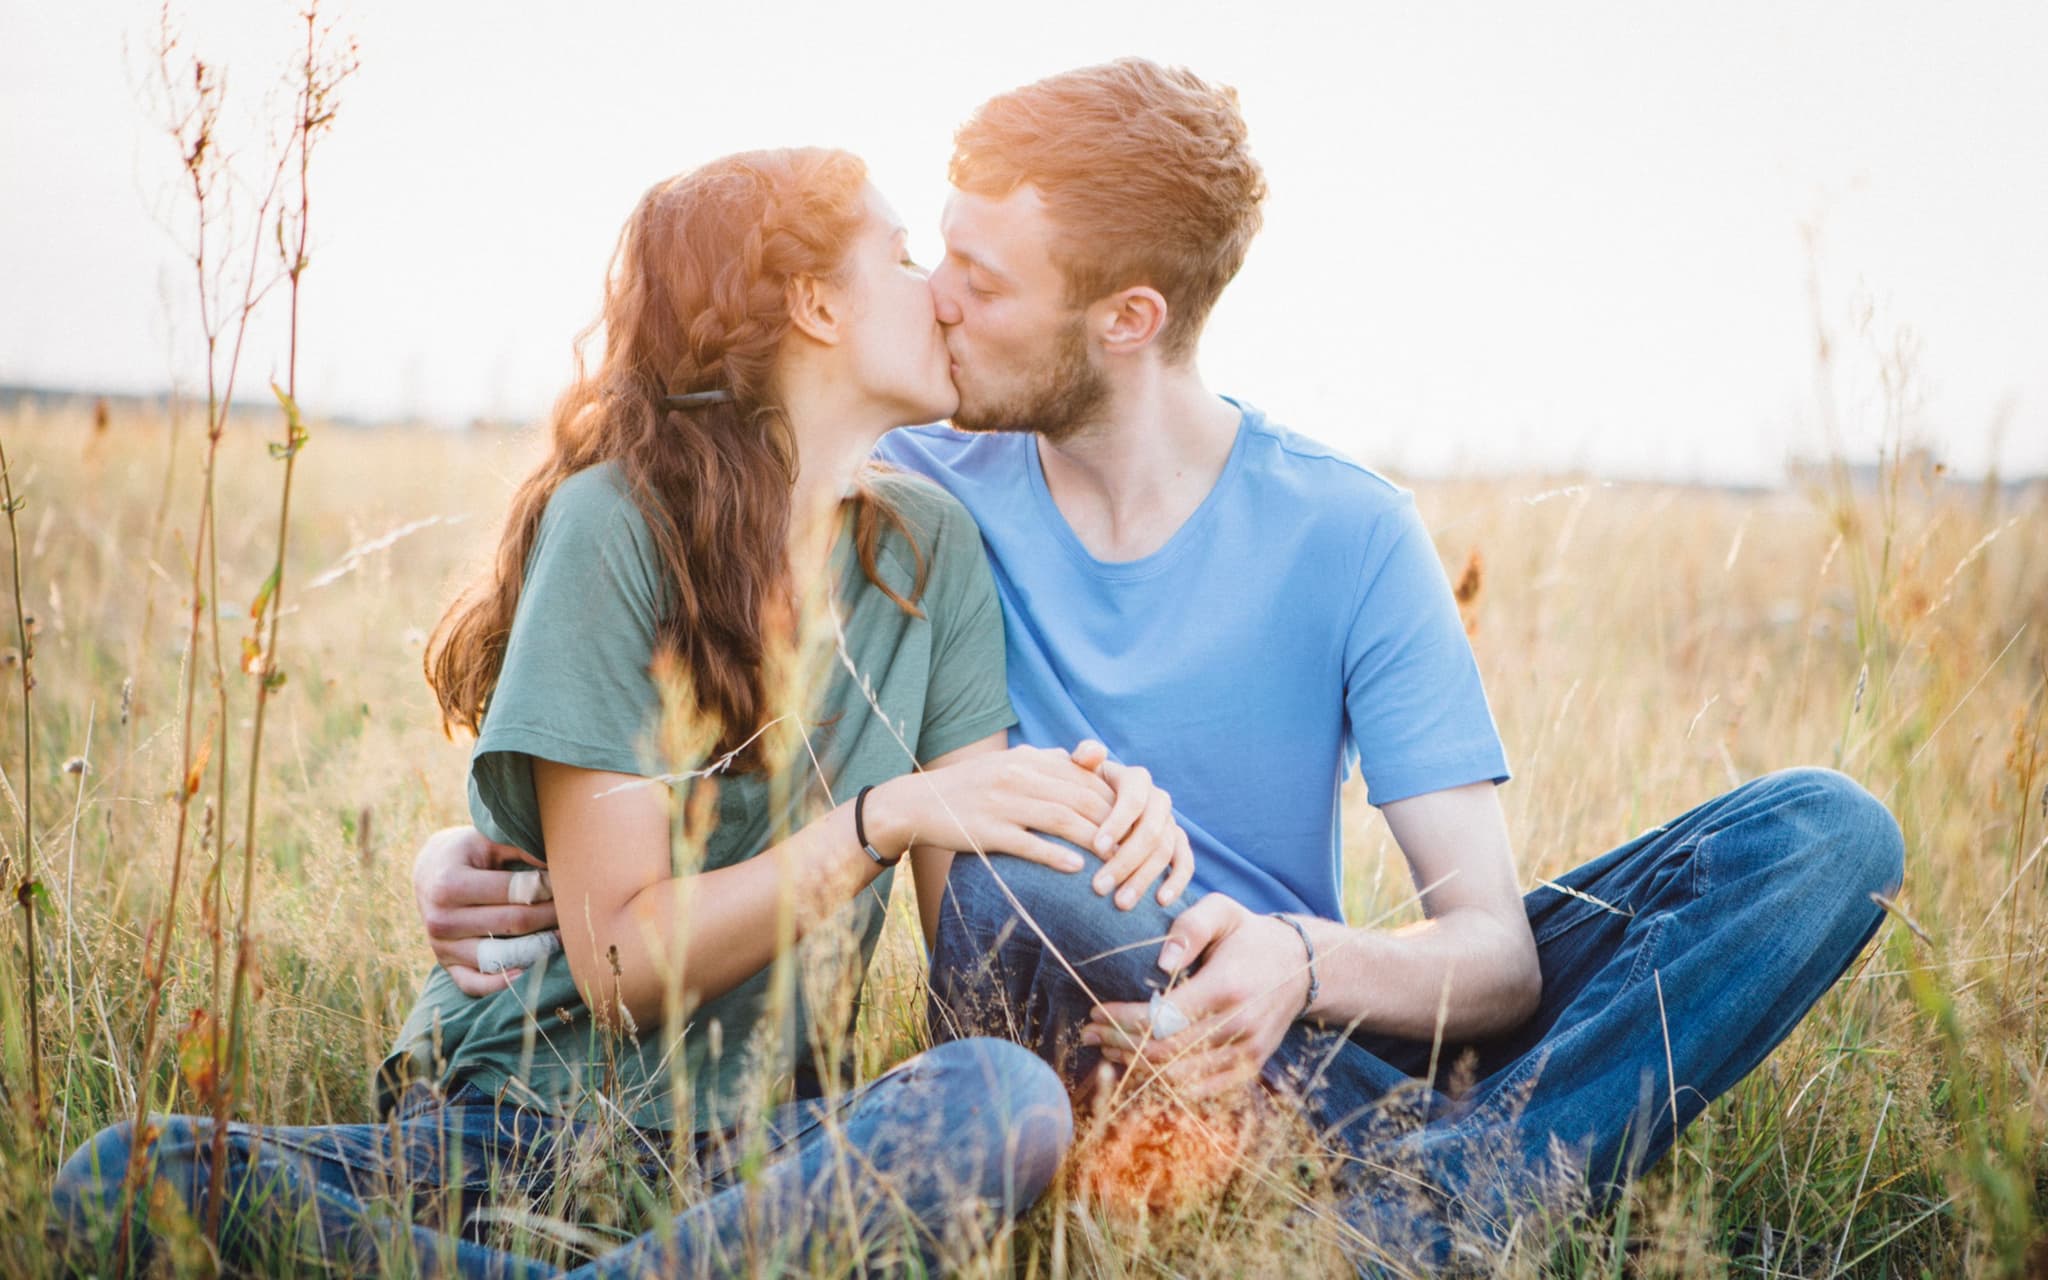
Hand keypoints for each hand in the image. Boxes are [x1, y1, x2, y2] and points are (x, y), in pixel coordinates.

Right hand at [413, 826, 559, 995]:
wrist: (430, 873)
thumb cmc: (468, 853)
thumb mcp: (488, 840)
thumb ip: (521, 848)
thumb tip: (560, 861)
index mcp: (449, 884)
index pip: (513, 892)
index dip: (548, 888)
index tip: (569, 882)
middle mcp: (441, 919)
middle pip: (513, 924)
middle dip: (551, 916)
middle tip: (575, 909)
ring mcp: (442, 947)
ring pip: (500, 956)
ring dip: (537, 948)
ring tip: (562, 936)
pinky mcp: (446, 966)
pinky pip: (475, 984)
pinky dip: (502, 983)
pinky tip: (528, 971)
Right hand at [870, 745, 1115, 872]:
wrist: (919, 802)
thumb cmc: (972, 785)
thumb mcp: (1010, 762)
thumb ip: (1050, 760)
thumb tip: (1089, 759)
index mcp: (1028, 759)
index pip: (1084, 779)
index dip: (1114, 801)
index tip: (1136, 822)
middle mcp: (1018, 777)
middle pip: (1079, 799)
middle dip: (1113, 823)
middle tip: (1137, 846)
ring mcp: (1001, 804)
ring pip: (1060, 820)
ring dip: (1093, 841)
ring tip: (1116, 860)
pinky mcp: (985, 831)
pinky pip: (1027, 844)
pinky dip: (1054, 856)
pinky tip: (1076, 869)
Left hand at [1069, 740, 1194, 909]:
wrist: (1096, 807)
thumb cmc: (1081, 790)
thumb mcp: (1078, 772)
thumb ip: (1083, 759)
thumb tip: (1089, 754)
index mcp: (1136, 778)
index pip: (1133, 799)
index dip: (1118, 822)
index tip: (1097, 848)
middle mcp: (1158, 799)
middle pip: (1150, 831)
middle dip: (1125, 861)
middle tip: (1100, 887)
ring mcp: (1170, 822)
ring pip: (1164, 851)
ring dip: (1143, 879)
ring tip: (1120, 903)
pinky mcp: (1178, 844)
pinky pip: (1185, 863)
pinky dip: (1177, 882)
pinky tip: (1160, 902)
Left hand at [1080, 894, 1310, 1097]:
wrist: (1302, 966)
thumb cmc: (1250, 935)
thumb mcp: (1223, 911)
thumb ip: (1190, 926)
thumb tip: (1161, 963)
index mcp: (1227, 987)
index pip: (1162, 1017)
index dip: (1122, 1019)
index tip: (1095, 1010)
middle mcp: (1240, 1025)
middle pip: (1165, 1051)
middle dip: (1120, 1044)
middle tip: (1090, 1032)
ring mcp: (1247, 1052)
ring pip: (1178, 1076)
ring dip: (1136, 1066)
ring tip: (1108, 1049)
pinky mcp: (1250, 1067)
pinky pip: (1201, 1089)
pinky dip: (1164, 1083)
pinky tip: (1139, 1066)